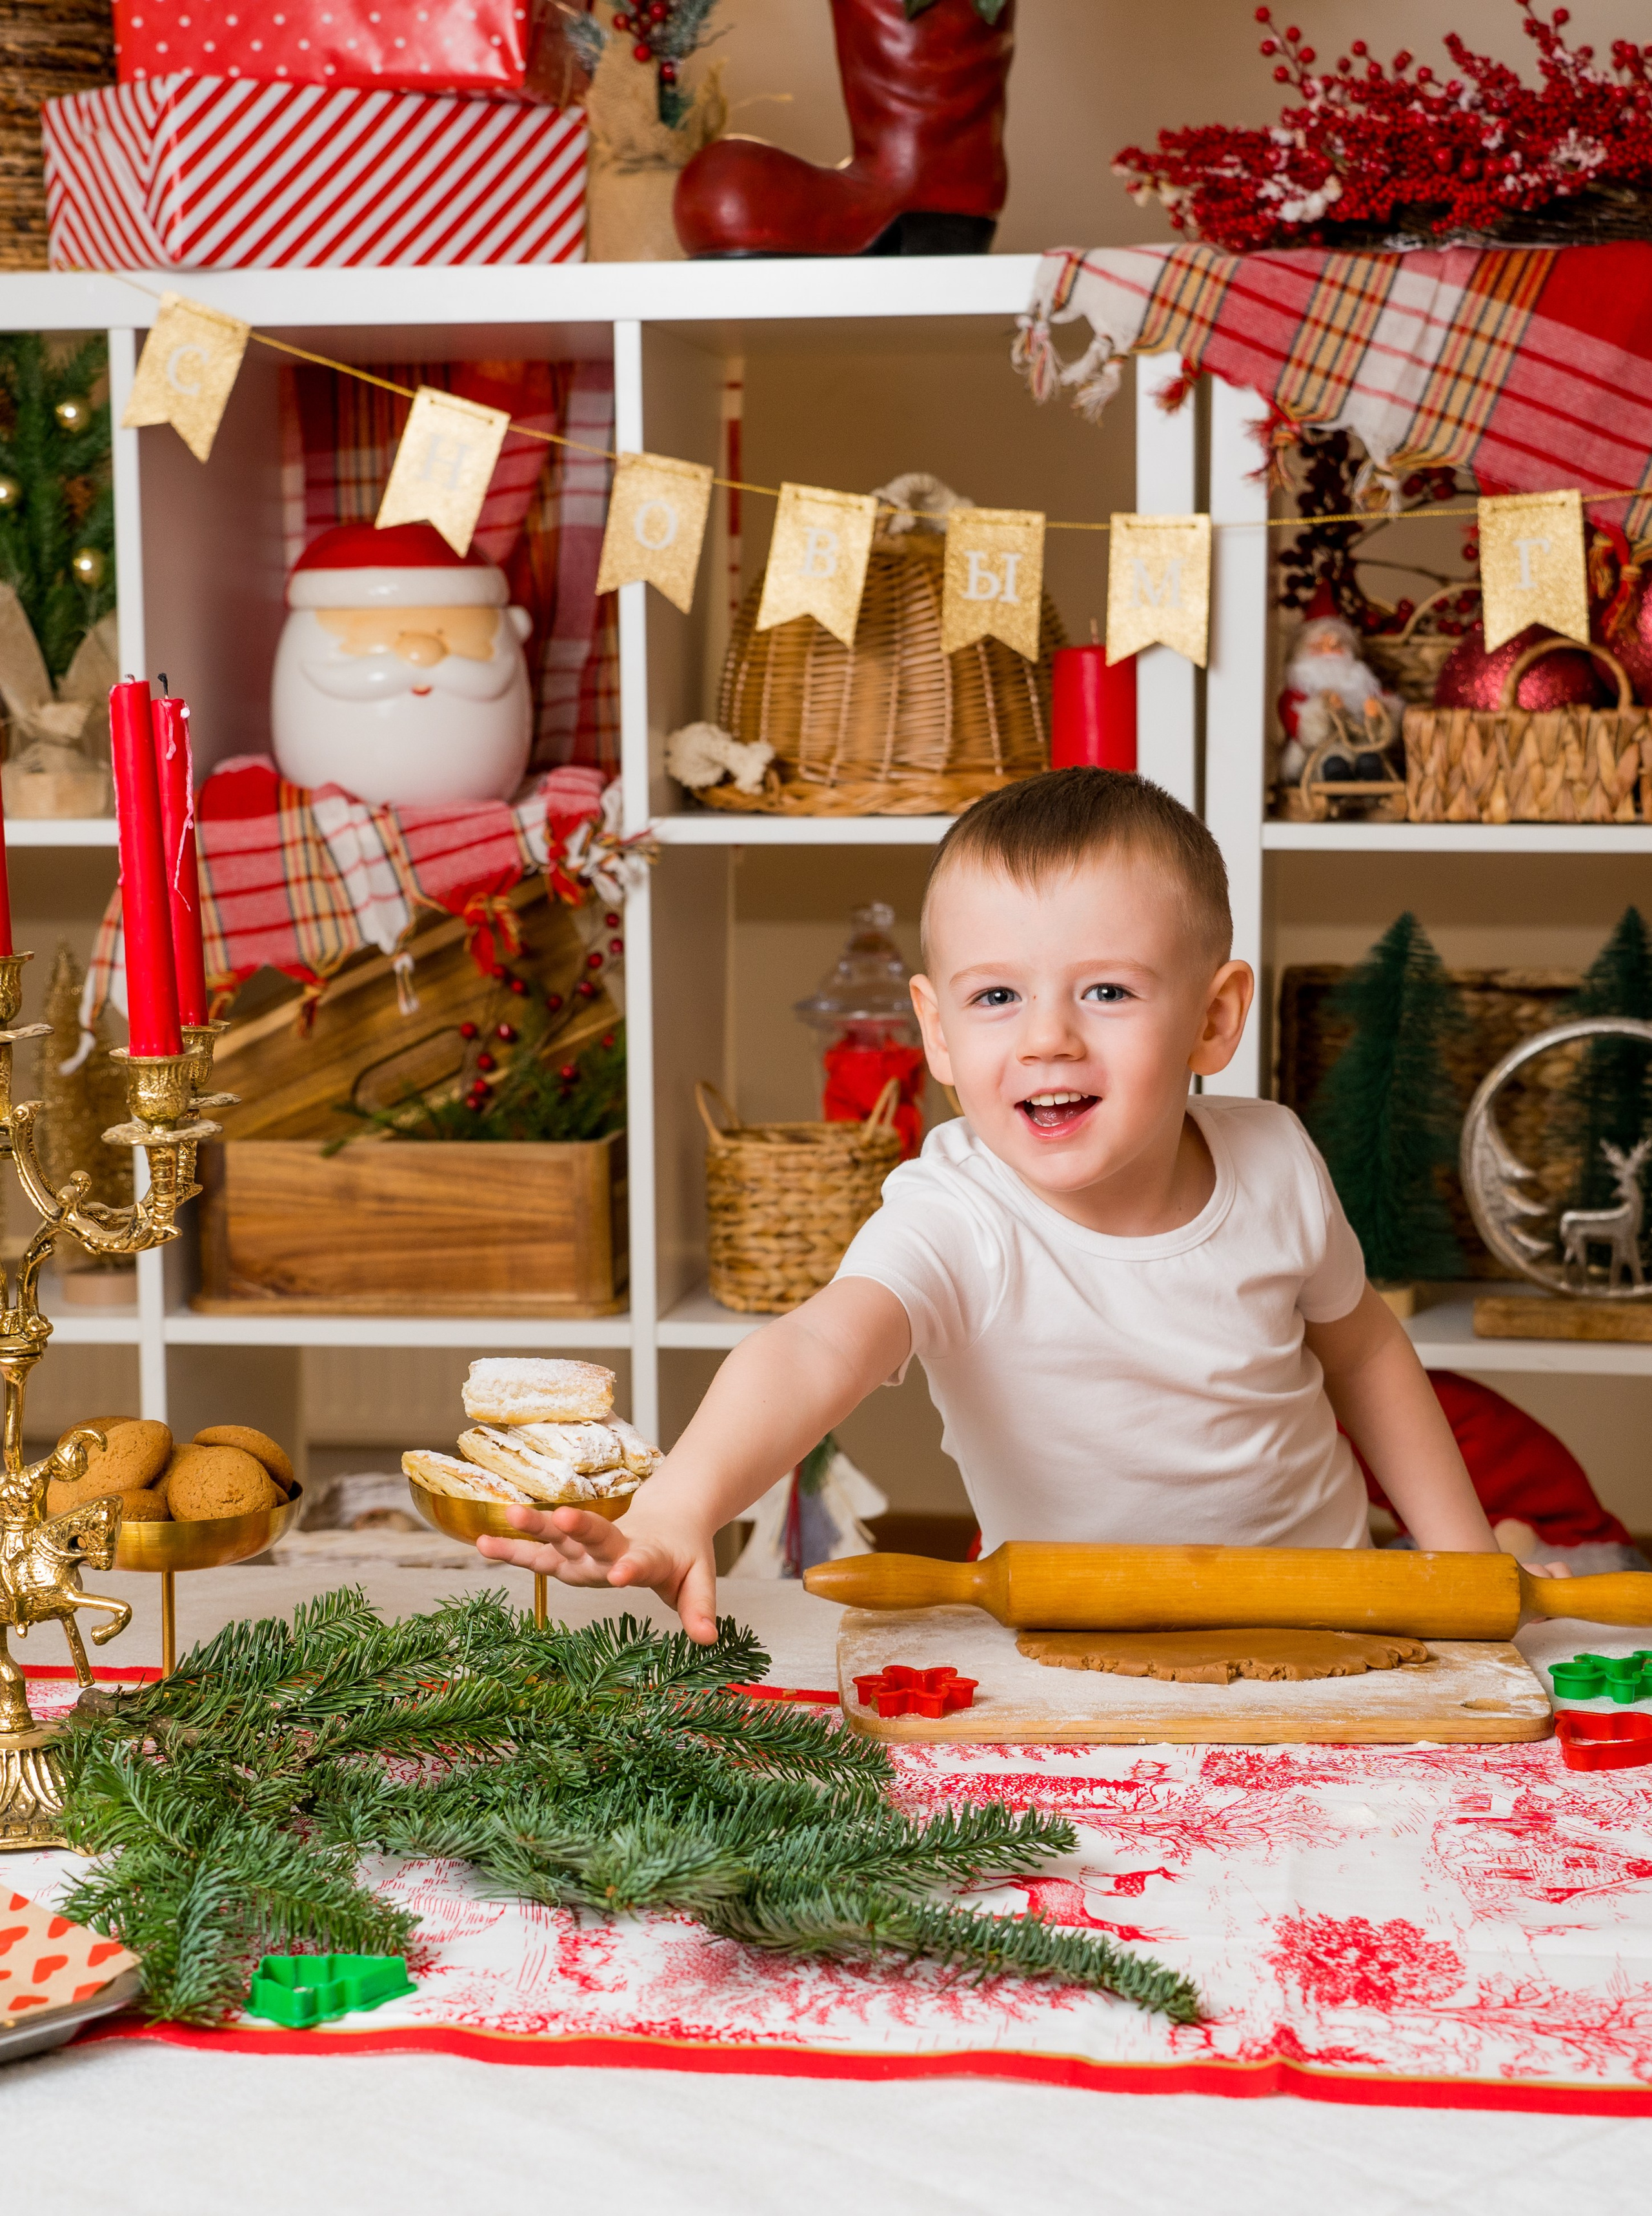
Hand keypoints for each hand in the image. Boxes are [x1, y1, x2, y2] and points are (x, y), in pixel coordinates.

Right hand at [475, 1501, 720, 1644]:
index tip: (624, 1573)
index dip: (633, 1566)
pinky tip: (482, 1543)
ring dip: (537, 1527)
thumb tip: (707, 1640)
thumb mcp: (698, 1581)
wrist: (671, 1519)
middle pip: (597, 1535)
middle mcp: (614, 1547)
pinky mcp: (570, 1555)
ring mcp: (588, 1550)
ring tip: (510, 1515)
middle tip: (562, 1518)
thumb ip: (699, 1609)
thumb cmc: (683, 1556)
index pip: (642, 1560)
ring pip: (562, 1537)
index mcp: (650, 1554)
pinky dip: (513, 1549)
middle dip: (580, 1528)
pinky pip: (539, 1553)